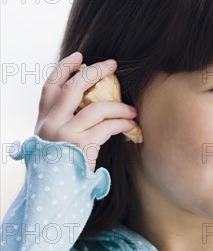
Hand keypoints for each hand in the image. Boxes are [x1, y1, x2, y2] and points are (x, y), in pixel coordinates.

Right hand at [34, 52, 137, 170]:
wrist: (52, 194)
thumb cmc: (59, 168)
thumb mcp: (54, 142)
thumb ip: (65, 122)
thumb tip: (89, 103)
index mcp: (42, 119)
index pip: (50, 85)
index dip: (64, 67)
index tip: (79, 56)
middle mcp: (50, 123)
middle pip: (73, 87)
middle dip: (95, 72)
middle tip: (112, 64)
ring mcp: (65, 134)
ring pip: (97, 107)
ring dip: (119, 106)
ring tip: (132, 109)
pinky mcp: (81, 145)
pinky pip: (107, 127)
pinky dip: (122, 123)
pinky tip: (131, 125)